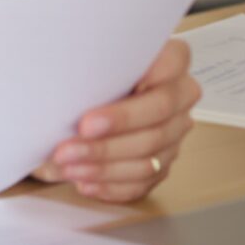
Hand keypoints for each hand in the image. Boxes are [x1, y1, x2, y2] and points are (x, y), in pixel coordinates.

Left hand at [29, 38, 200, 203]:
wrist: (89, 98)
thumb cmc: (90, 73)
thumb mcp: (89, 61)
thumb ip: (91, 70)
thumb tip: (63, 88)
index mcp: (172, 59)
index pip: (168, 71)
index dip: (131, 100)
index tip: (91, 118)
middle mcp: (180, 96)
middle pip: (157, 120)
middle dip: (111, 137)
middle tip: (74, 140)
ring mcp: (175, 132)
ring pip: (149, 156)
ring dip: (103, 164)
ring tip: (68, 164)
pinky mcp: (164, 162)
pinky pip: (142, 181)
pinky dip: (110, 185)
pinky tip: (85, 181)